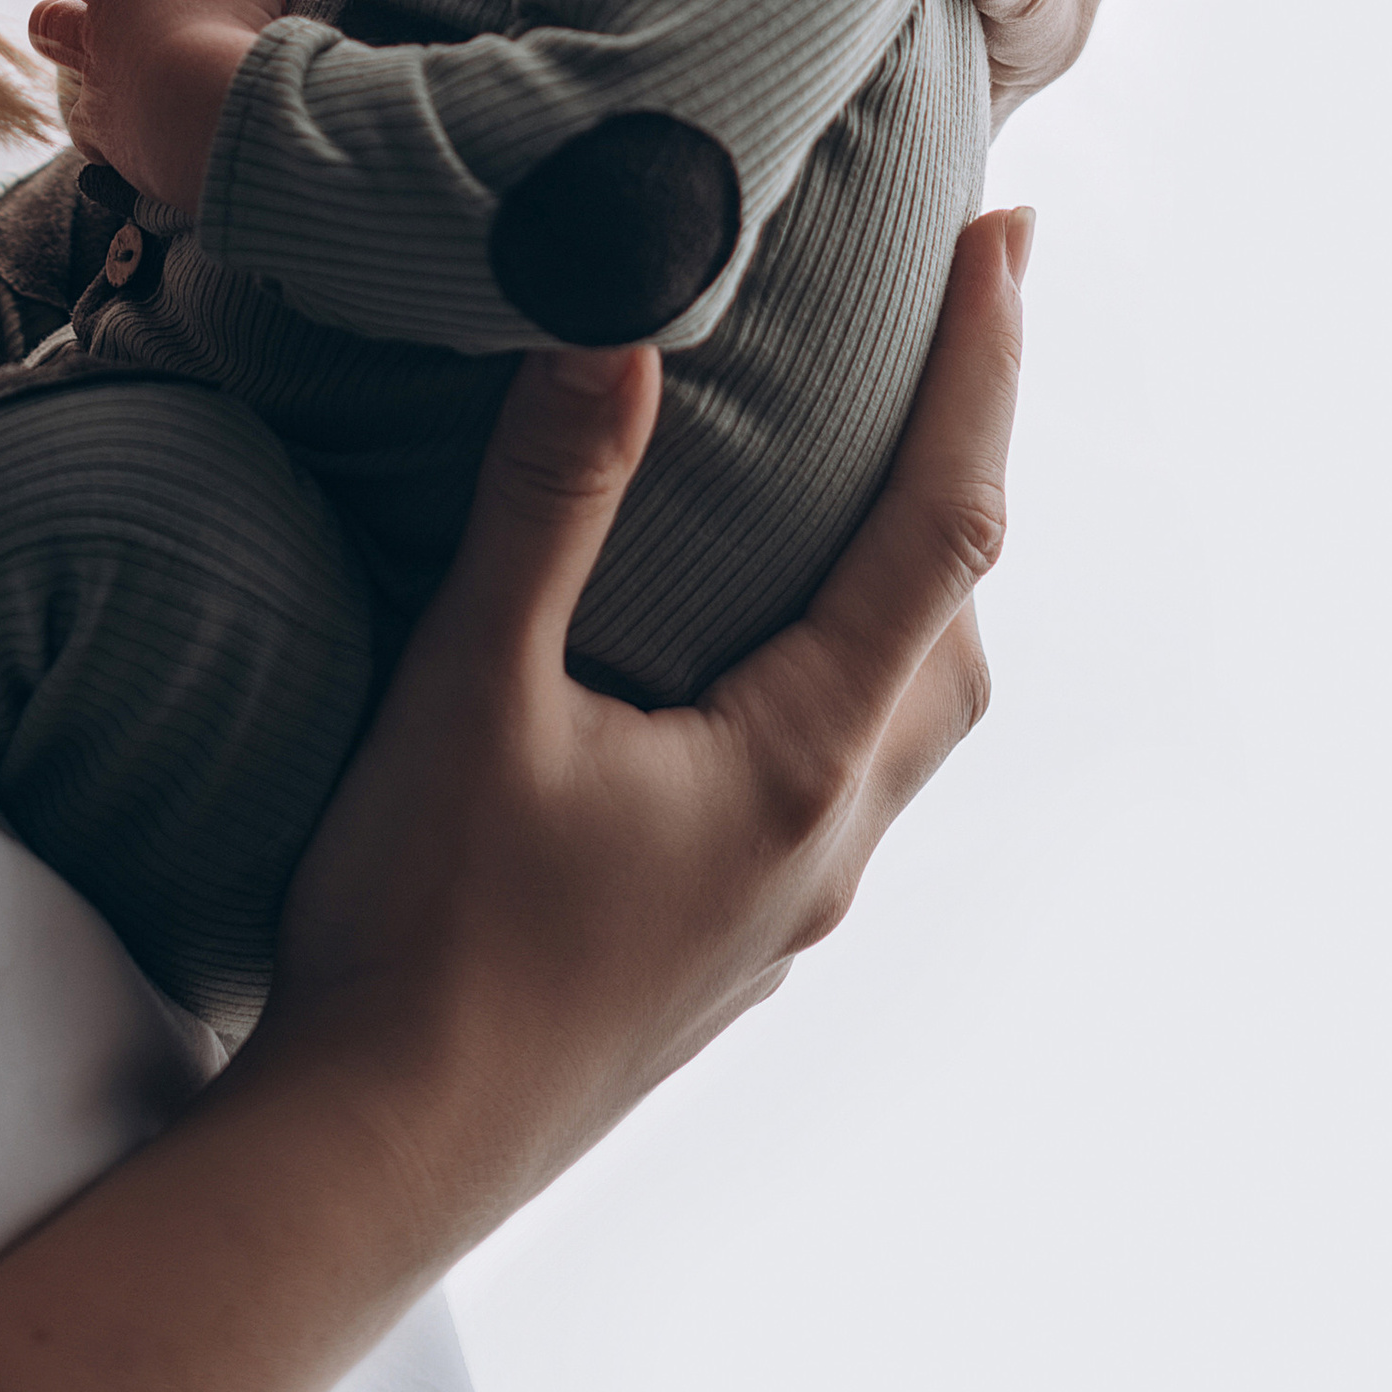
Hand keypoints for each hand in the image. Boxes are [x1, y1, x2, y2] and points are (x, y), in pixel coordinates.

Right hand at [0, 208, 1027, 1391]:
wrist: (379, 1153)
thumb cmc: (418, 927)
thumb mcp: (470, 687)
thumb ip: (548, 503)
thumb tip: (616, 325)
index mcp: (799, 764)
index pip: (942, 532)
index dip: (983, 372)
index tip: (1012, 239)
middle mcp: (827, 838)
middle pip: (959, 630)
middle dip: (967, 471)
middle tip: (949, 336)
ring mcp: (785, 903)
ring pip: (909, 716)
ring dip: (914, 587)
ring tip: (863, 479)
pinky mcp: (730, 938)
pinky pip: (843, 774)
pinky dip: (847, 669)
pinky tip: (752, 651)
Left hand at [28, 0, 292, 213]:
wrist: (229, 127)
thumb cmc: (233, 27)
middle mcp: (95, 41)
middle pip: (47, 20)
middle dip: (79, 13)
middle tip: (139, 14)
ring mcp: (102, 102)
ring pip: (76, 89)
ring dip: (109, 78)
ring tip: (161, 76)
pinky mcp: (122, 156)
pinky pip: (110, 144)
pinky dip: (138, 134)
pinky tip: (177, 130)